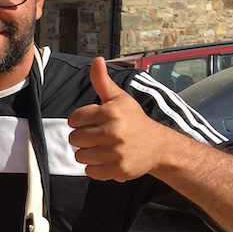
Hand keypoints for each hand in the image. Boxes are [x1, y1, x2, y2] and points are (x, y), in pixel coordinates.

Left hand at [68, 58, 168, 181]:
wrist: (159, 146)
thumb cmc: (134, 120)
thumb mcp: (120, 99)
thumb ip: (103, 81)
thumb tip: (96, 60)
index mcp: (111, 112)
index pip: (74, 119)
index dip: (80, 121)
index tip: (91, 122)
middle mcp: (113, 131)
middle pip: (74, 138)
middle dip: (82, 138)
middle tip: (98, 137)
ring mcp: (115, 152)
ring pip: (80, 156)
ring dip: (88, 154)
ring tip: (102, 148)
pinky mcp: (118, 169)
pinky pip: (90, 171)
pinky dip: (95, 168)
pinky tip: (107, 160)